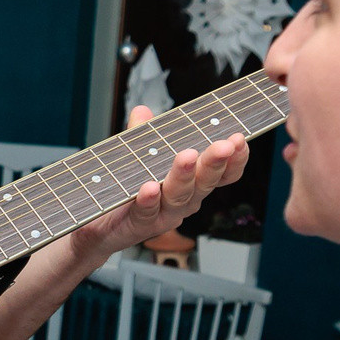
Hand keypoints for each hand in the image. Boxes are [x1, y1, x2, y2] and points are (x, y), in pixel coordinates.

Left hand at [73, 104, 250, 259]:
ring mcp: (163, 215)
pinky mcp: (139, 224)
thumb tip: (143, 111)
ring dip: (184, 175)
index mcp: (191, 185)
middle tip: (225, 145)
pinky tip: (150, 187)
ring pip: (179, 196)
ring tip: (188, 156)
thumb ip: (142, 136)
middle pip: (204, 183)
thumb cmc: (126, 192)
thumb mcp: (136, 159)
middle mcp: (183, 201)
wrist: (99, 228)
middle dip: (216, 163)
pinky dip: (149, 199)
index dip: (234, 160)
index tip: (240, 140)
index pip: (220, 175)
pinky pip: (146, 211)